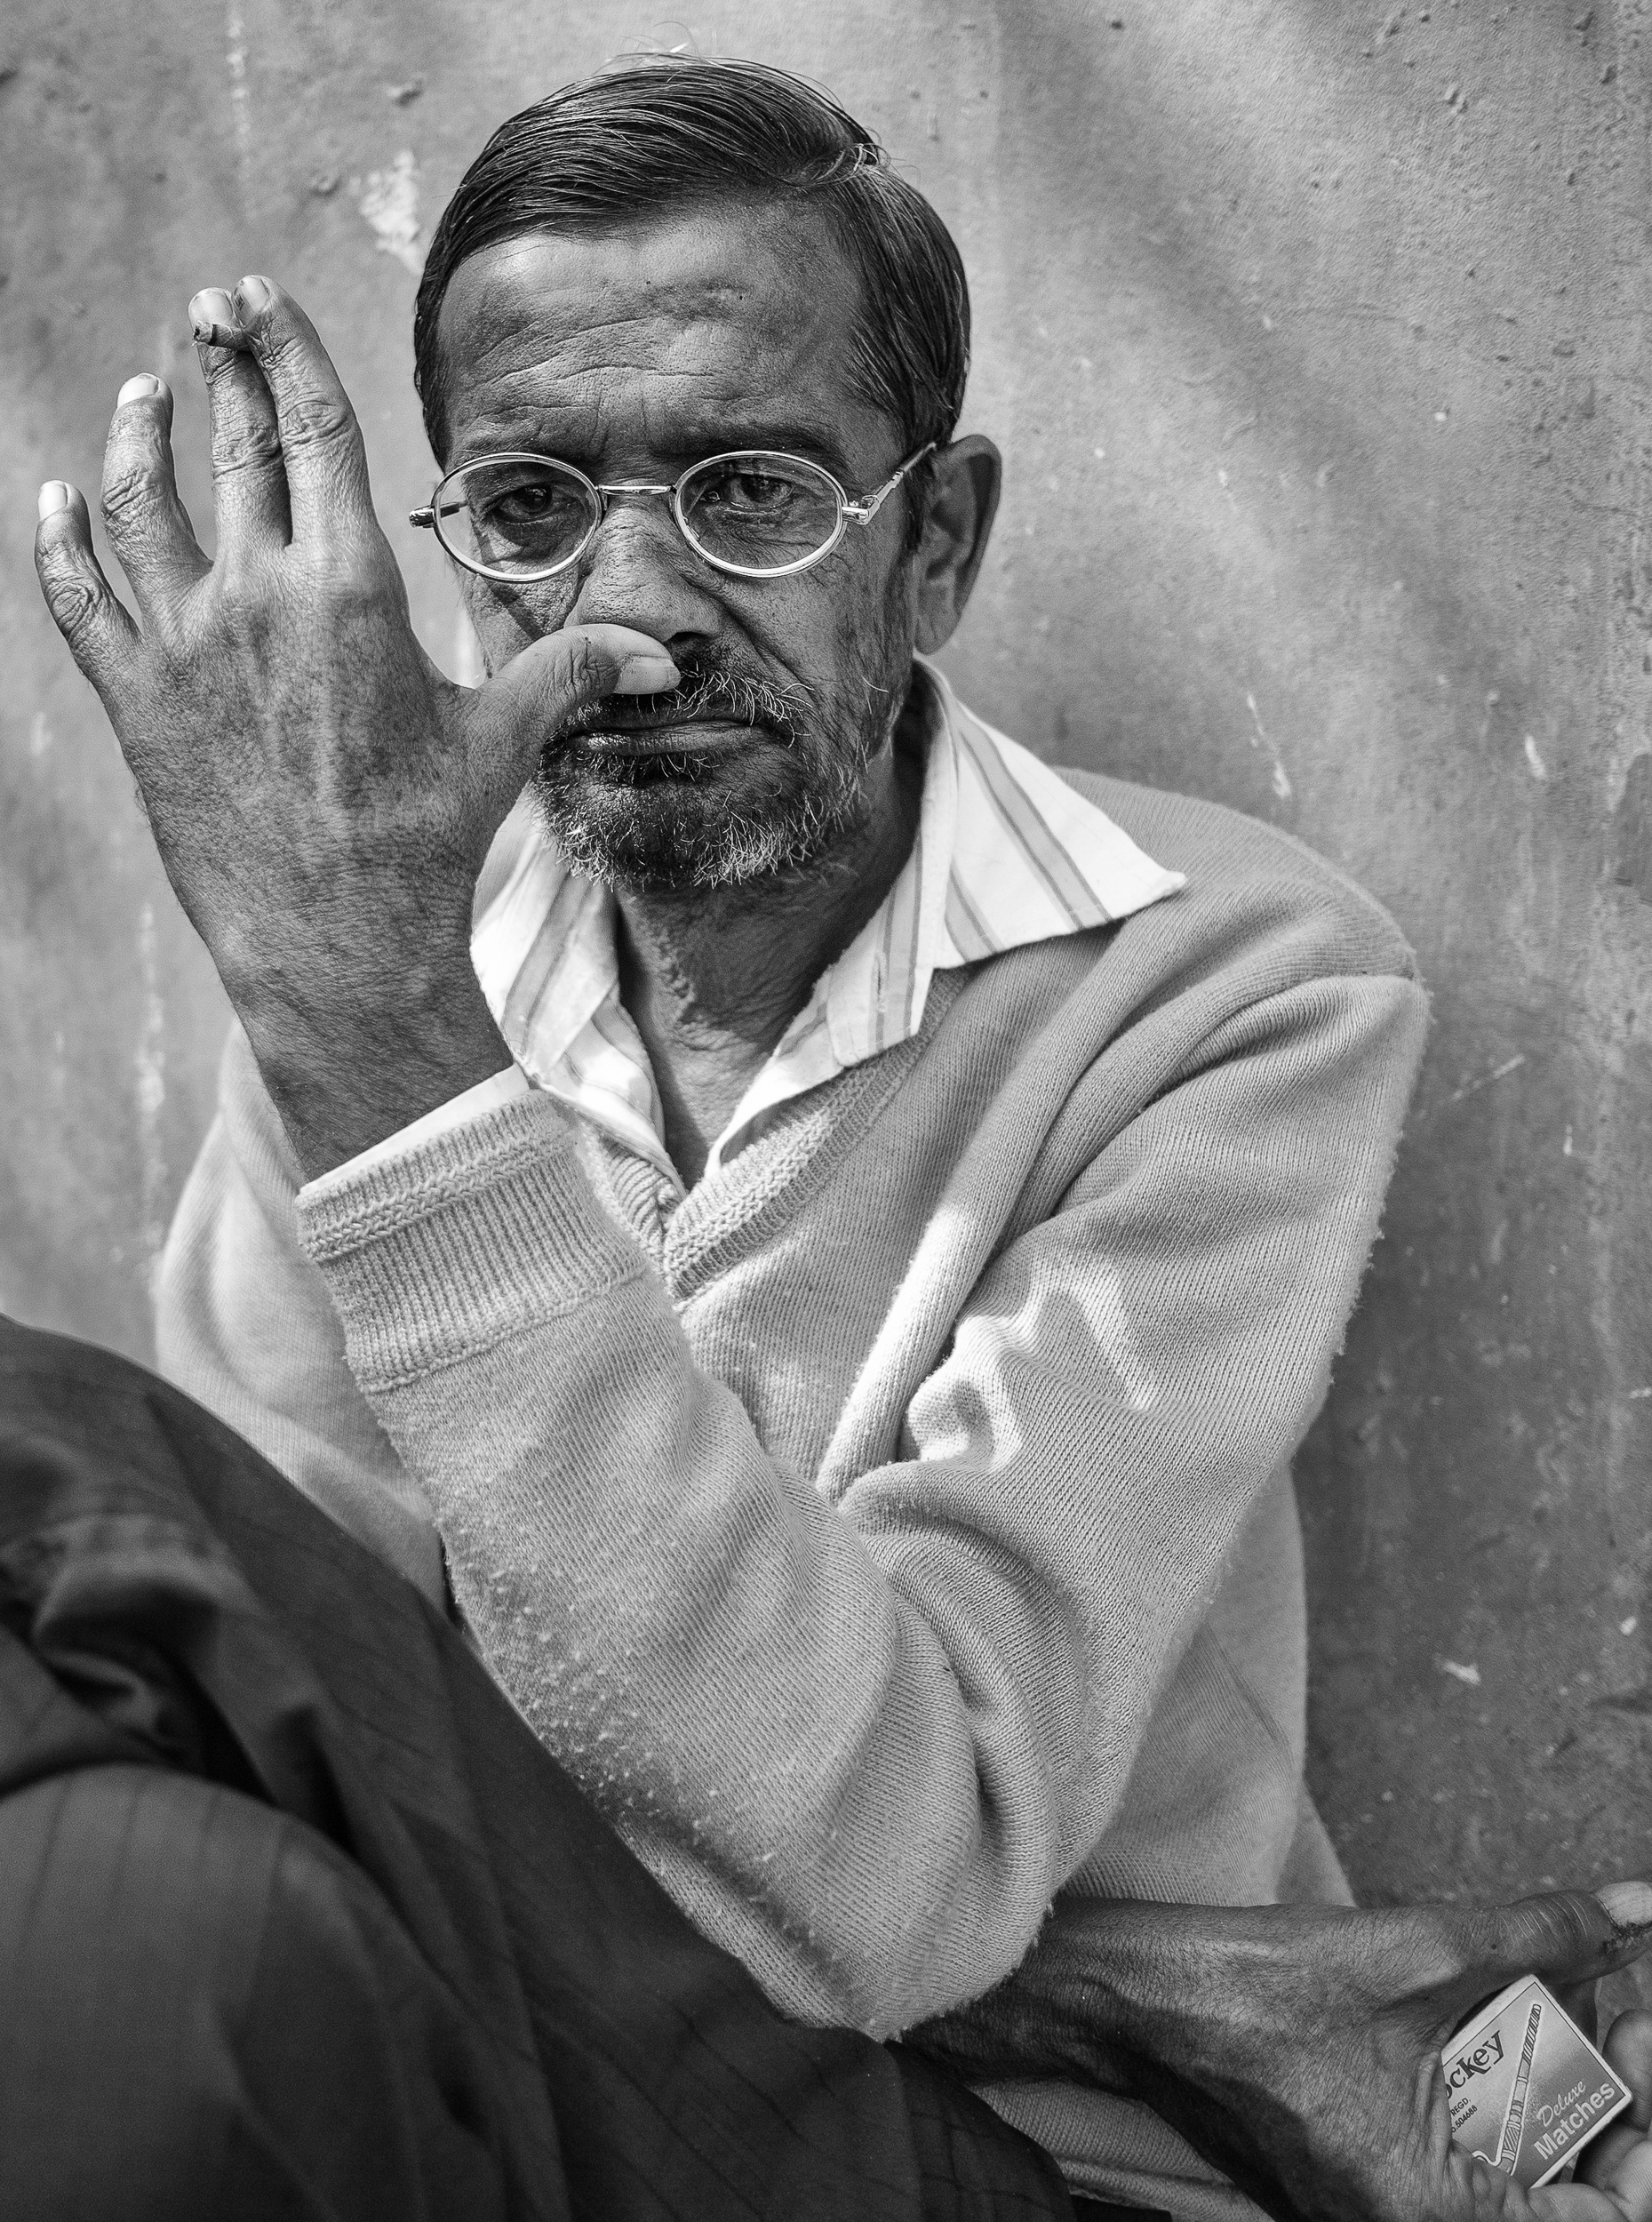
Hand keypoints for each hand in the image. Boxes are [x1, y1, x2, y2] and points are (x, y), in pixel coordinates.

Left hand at [33, 273, 675, 1175]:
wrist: (334, 942)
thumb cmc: (424, 840)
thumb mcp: (502, 743)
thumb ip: (571, 674)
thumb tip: (658, 657)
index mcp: (350, 587)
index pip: (315, 427)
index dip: (285, 350)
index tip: (256, 298)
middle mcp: (257, 595)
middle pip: (232, 446)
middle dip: (219, 367)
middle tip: (208, 314)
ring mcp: (184, 645)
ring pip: (141, 505)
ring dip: (140, 437)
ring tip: (146, 397)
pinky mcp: (135, 701)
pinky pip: (81, 596)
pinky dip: (60, 539)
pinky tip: (54, 500)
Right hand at [909, 1883, 1651, 2220]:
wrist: (1146, 2001)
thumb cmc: (1258, 1991)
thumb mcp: (1418, 1945)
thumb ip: (1542, 1933)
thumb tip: (1629, 1909)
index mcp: (1433, 2207)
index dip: (1642, 2161)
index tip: (1647, 2067)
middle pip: (1564, 2199)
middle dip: (1615, 2115)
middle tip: (1628, 2024)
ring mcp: (1388, 2212)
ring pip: (1521, 2181)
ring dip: (1571, 2109)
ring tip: (1592, 2022)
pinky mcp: (1371, 2183)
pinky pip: (1472, 2165)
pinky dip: (1513, 2109)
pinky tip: (1523, 2039)